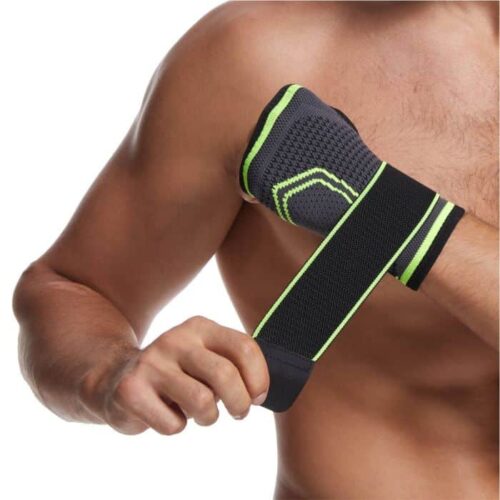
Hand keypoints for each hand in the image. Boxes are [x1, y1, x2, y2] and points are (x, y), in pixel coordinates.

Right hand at [89, 316, 268, 434]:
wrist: (116, 377)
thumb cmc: (176, 372)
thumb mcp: (204, 356)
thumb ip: (233, 364)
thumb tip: (263, 391)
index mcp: (200, 327)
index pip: (244, 348)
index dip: (259, 378)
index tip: (258, 396)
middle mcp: (176, 339)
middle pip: (225, 375)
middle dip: (240, 403)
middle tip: (238, 412)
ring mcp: (152, 362)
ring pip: (202, 402)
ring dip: (208, 417)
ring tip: (200, 412)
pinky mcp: (132, 389)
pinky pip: (173, 424)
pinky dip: (176, 427)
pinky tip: (165, 412)